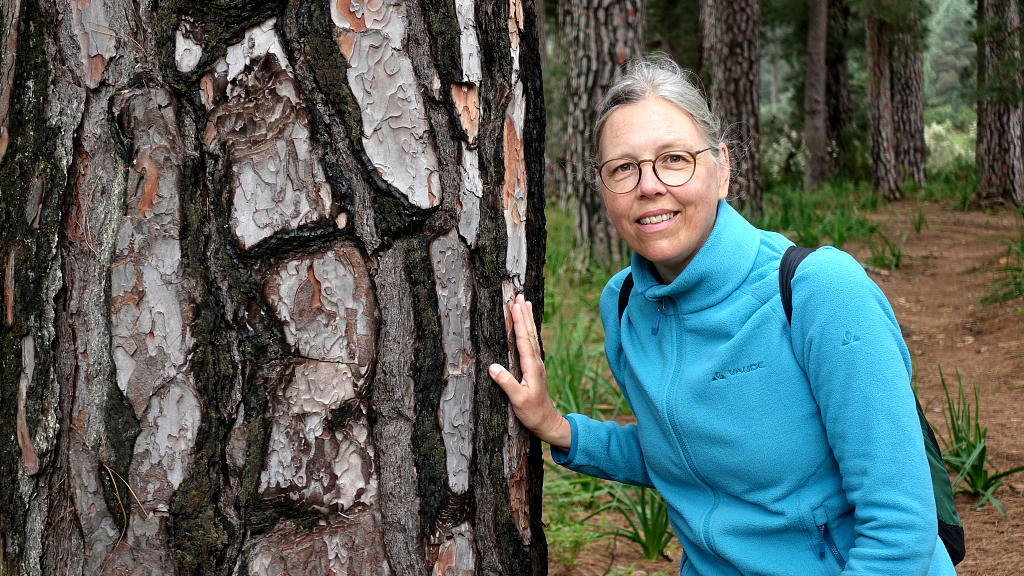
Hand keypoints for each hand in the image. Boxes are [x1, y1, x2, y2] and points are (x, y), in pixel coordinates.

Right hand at [489, 294, 570, 449]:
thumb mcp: (518, 401)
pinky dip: (529, 331)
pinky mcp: (535, 368)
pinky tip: (528, 326)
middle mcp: (536, 362)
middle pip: (529, 333)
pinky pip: (531, 343)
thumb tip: (492, 366)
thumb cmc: (533, 413)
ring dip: (528, 319)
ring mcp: (537, 364)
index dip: (518, 322)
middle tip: (520, 296)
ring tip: (526, 303)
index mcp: (531, 367)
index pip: (524, 339)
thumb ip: (507, 383)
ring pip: (532, 336)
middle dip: (524, 314)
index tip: (515, 306)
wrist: (548, 422)